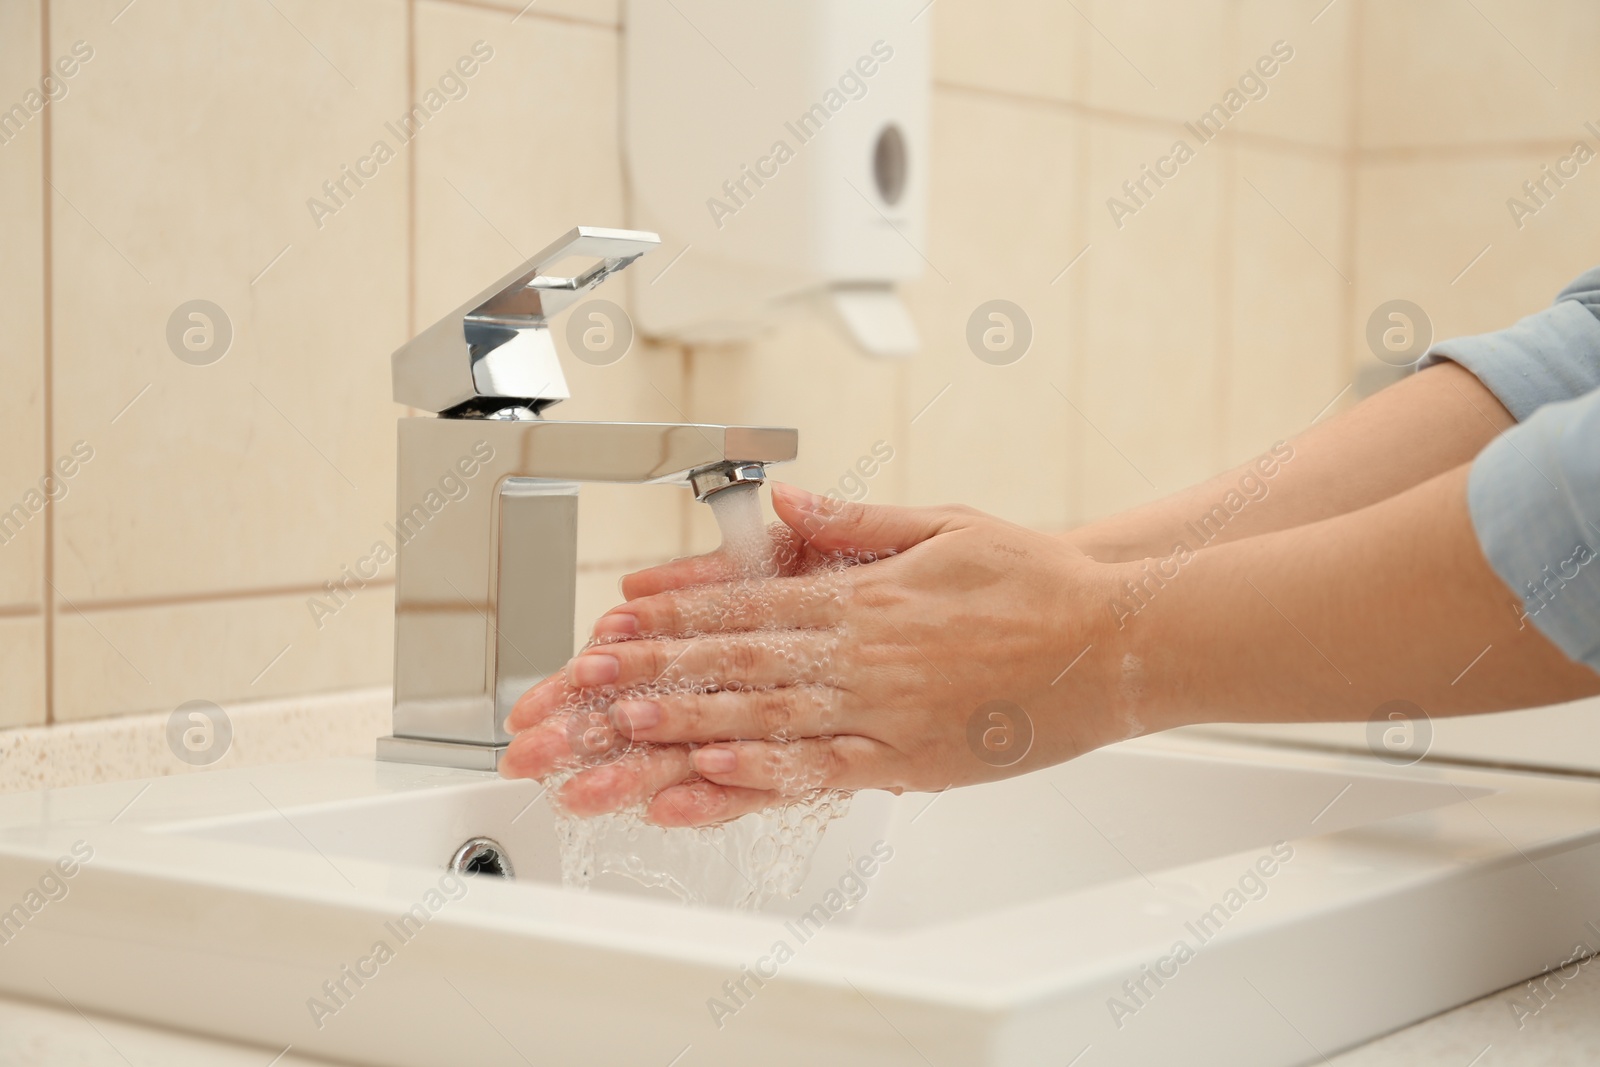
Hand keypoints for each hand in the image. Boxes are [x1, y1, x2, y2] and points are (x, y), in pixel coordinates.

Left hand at [500, 485, 1139, 825]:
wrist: (1116, 637)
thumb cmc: (1035, 580)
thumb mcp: (943, 523)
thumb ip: (856, 523)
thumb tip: (788, 509)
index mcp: (864, 594)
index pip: (748, 605)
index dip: (673, 615)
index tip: (614, 621)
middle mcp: (863, 651)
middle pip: (737, 664)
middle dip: (653, 673)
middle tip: (584, 684)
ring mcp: (884, 709)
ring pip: (766, 720)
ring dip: (686, 726)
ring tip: (619, 733)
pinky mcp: (911, 759)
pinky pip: (826, 770)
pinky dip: (763, 777)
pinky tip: (709, 782)